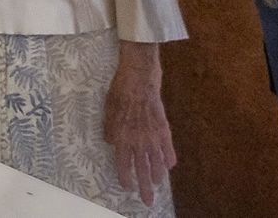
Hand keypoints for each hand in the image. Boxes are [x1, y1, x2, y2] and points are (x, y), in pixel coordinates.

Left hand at [103, 42, 175, 206]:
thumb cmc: (120, 90)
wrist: (139, 76)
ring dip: (157, 175)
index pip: (123, 164)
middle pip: (142, 169)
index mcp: (121, 136)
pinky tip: (170, 166)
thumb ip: (109, 128)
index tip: (128, 187)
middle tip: (148, 200)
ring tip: (158, 184)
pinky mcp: (163, 127)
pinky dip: (169, 158)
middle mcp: (137, 140)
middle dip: (145, 187)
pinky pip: (168, 147)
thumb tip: (111, 142)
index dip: (126, 177)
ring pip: (156, 162)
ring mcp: (152, 135)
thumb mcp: (107, 109)